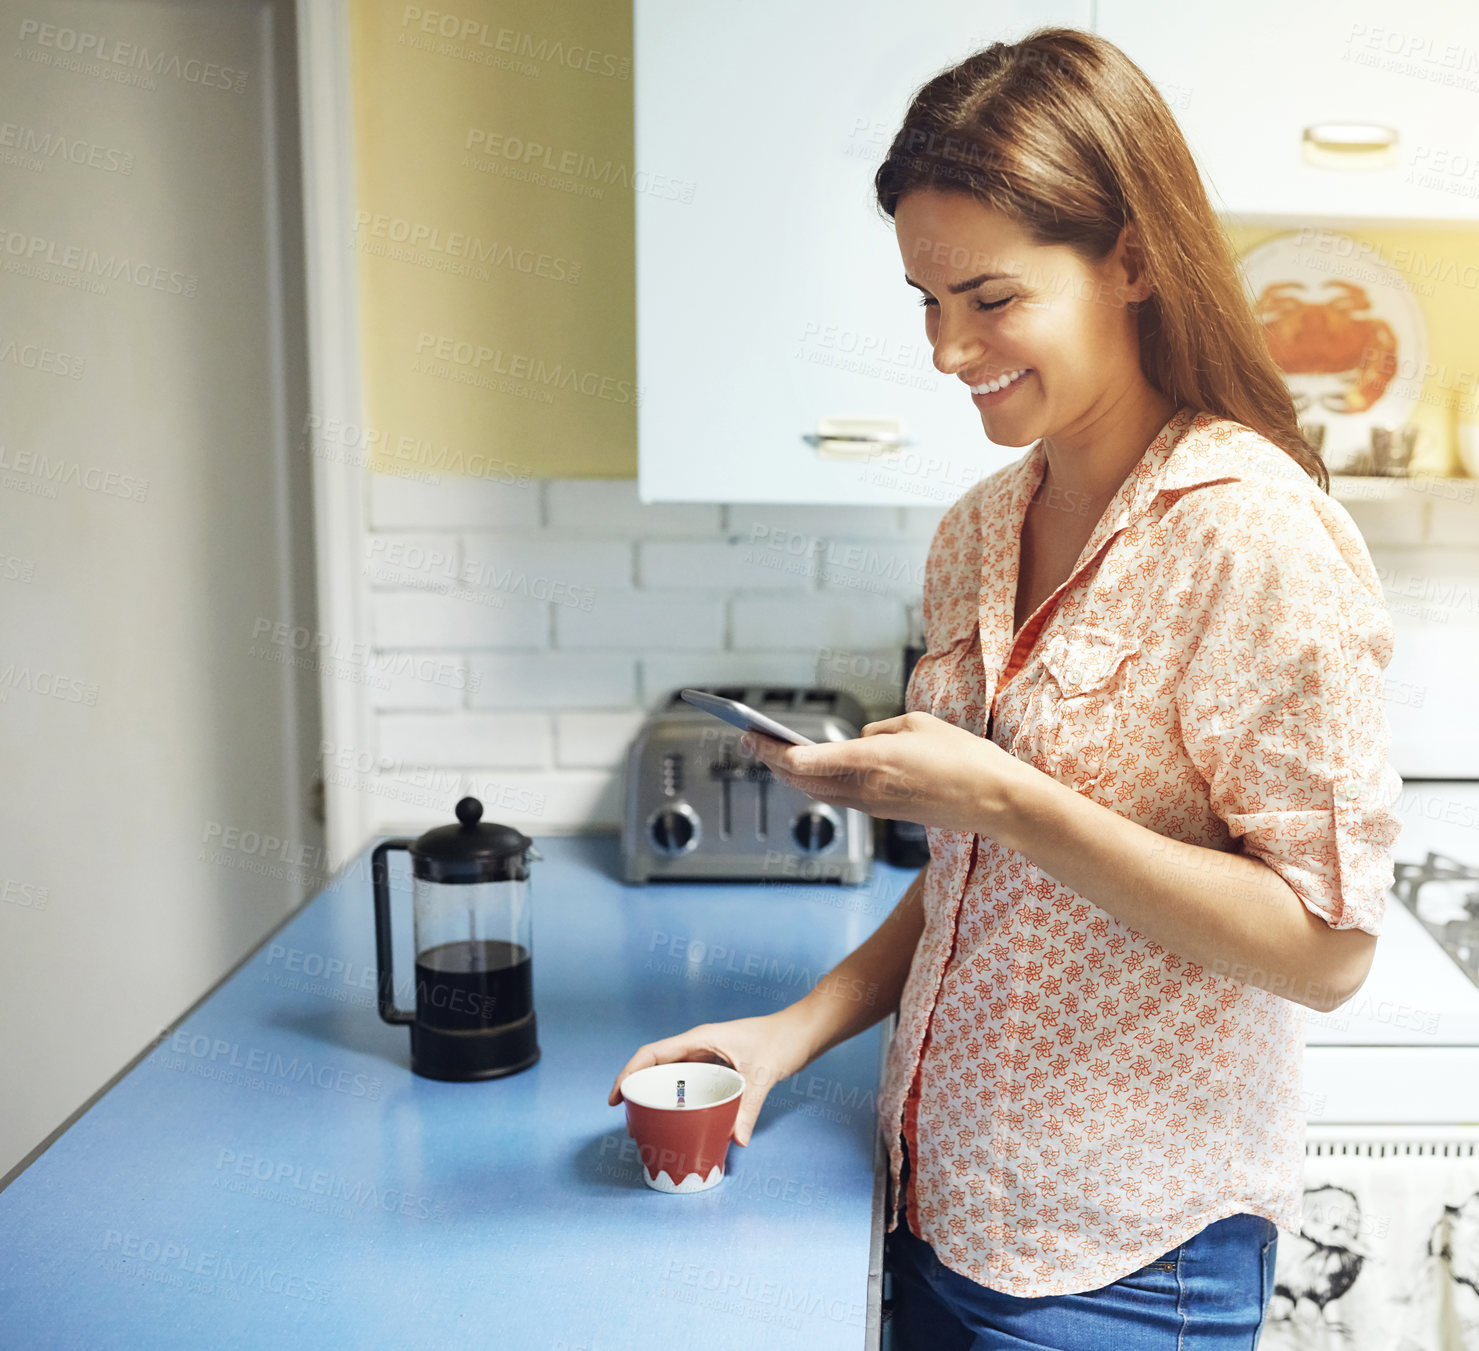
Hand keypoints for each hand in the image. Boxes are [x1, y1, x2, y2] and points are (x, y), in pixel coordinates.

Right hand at [607, 1010, 816, 1146]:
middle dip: (638, 1089)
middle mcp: (699, 1046)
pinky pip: (691, 1083)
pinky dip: (681, 1099)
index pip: (652, 1053)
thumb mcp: (763, 1074)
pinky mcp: (720, 1067)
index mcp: (700, 1039)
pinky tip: (682, 1119)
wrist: (803, 1032)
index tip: (615, 1097)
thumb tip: (736, 1140)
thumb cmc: (782, 1041)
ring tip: (648, 1123)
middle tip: (629, 1120)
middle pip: (657, 1066)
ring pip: (673, 1075)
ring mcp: (709, 1056)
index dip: (629, 1073)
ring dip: (658, 1095)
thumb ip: (749, 1106)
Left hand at [740, 710, 1025, 835]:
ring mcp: (874, 805)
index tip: (754, 737)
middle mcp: (866, 787)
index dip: (774, 751)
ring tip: (771, 755)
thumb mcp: (918, 724)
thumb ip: (879, 730)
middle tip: (750, 740)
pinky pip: (840, 797)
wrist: (994, 800)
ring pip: (819, 791)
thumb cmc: (963, 756)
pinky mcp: (884, 813)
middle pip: (804, 779)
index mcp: (872, 760)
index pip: (808, 760)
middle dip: (772, 761)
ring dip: (792, 775)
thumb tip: (858, 741)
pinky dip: (818, 782)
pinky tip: (810, 771)